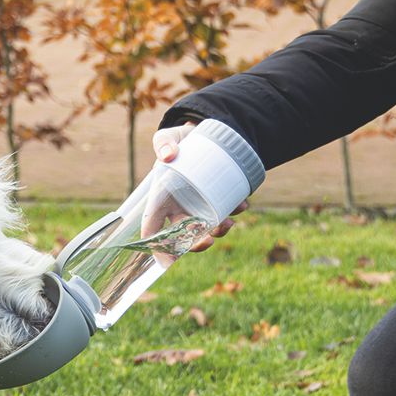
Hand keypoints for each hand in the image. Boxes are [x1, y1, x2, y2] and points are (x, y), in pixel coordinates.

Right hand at [148, 122, 247, 252]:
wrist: (206, 132)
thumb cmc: (182, 139)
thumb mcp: (170, 136)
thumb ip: (164, 142)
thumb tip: (168, 154)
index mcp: (162, 198)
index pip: (153, 226)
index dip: (156, 246)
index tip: (166, 263)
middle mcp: (179, 206)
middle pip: (183, 234)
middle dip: (195, 243)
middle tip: (208, 241)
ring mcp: (200, 205)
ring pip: (207, 227)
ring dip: (218, 231)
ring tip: (229, 223)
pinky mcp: (218, 199)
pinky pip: (225, 211)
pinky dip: (234, 211)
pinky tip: (242, 205)